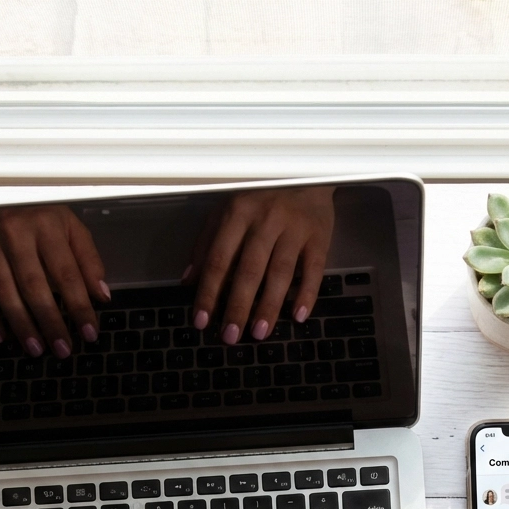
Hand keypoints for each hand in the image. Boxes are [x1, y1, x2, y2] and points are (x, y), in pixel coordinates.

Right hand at [0, 205, 109, 358]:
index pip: (66, 275)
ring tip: (35, 350)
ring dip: (20, 325)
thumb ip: (88, 259)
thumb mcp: (71, 226)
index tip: (89, 333)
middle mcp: (15, 234)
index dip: (79, 307)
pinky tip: (1, 337)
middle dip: (50, 323)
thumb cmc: (39, 211)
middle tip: (62, 350)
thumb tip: (101, 295)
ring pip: (4, 292)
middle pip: (34, 287)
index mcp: (46, 226)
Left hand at [188, 186, 335, 343]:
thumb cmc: (260, 197)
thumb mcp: (226, 211)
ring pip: (281, 273)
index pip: (219, 260)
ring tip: (259, 333)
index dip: (209, 292)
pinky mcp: (319, 237)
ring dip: (269, 306)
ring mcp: (294, 229)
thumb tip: (188, 280)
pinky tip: (299, 316)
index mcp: (237, 214)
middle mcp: (265, 220)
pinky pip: (314, 269)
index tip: (202, 321)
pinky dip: (308, 293)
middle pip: (250, 270)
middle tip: (230, 336)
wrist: (305, 173)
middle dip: (238, 307)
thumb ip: (206, 243)